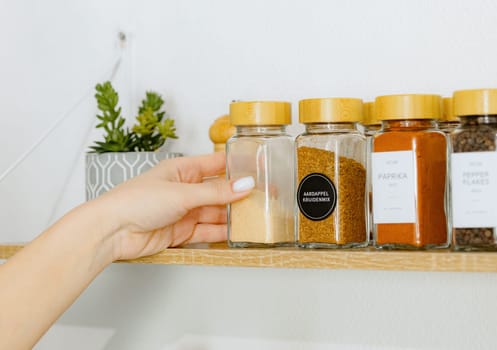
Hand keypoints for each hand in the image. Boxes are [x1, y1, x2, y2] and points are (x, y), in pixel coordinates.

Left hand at [95, 152, 253, 260]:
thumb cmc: (136, 201)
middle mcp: (184, 190)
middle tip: (265, 198)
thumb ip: (215, 192)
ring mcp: (183, 212)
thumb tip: (244, 185)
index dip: (238, 166)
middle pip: (219, 192)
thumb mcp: (182, 193)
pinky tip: (236, 234)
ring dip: (233, 216)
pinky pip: (206, 232)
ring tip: (256, 218)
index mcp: (182, 170)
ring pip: (215, 213)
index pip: (216, 165)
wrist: (111, 231)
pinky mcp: (180, 232)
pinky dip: (221, 233)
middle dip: (239, 195)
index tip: (259, 168)